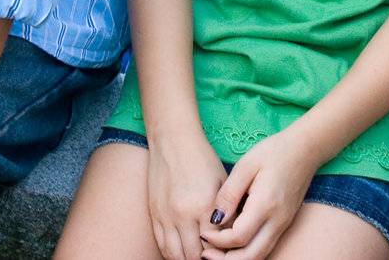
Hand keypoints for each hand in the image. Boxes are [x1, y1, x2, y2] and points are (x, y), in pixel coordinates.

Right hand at [147, 129, 228, 259]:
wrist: (173, 140)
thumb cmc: (202, 159)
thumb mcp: (222, 182)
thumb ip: (228, 210)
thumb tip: (233, 235)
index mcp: (204, 206)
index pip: (214, 244)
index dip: (222, 251)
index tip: (227, 251)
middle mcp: (183, 214)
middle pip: (193, 255)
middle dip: (204, 259)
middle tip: (213, 256)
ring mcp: (166, 216)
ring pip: (175, 255)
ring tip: (197, 257)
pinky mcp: (154, 214)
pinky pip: (162, 244)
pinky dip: (172, 254)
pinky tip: (182, 253)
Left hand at [199, 128, 319, 259]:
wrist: (306, 148)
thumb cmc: (274, 152)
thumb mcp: (245, 165)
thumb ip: (229, 194)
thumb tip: (214, 220)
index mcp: (265, 204)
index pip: (239, 237)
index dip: (217, 240)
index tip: (203, 232)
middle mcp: (277, 220)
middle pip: (251, 256)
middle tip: (205, 252)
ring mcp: (283, 224)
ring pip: (260, 255)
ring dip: (236, 258)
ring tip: (216, 251)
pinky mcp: (284, 223)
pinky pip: (265, 246)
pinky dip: (247, 251)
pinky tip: (233, 243)